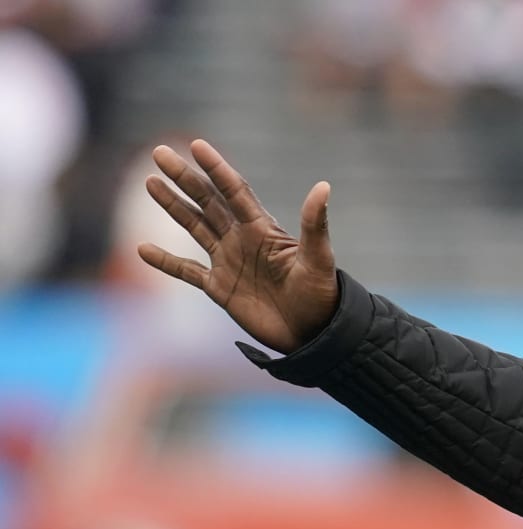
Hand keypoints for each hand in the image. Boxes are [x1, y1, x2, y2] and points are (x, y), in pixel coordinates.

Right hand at [137, 139, 340, 354]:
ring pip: (195, 227)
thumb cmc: (320, 295)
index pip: (235, 192)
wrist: (313, 334)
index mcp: (263, 230)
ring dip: (172, 206)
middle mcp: (242, 240)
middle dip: (185, 178)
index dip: (217, 168)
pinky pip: (187, 271)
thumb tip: (324, 186)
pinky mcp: (220, 287)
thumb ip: (315, 225)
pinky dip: (165, 262)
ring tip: (151, 182)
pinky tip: (142, 248)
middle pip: (208, 202)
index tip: (197, 145)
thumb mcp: (318, 260)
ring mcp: (229, 262)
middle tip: (159, 152)